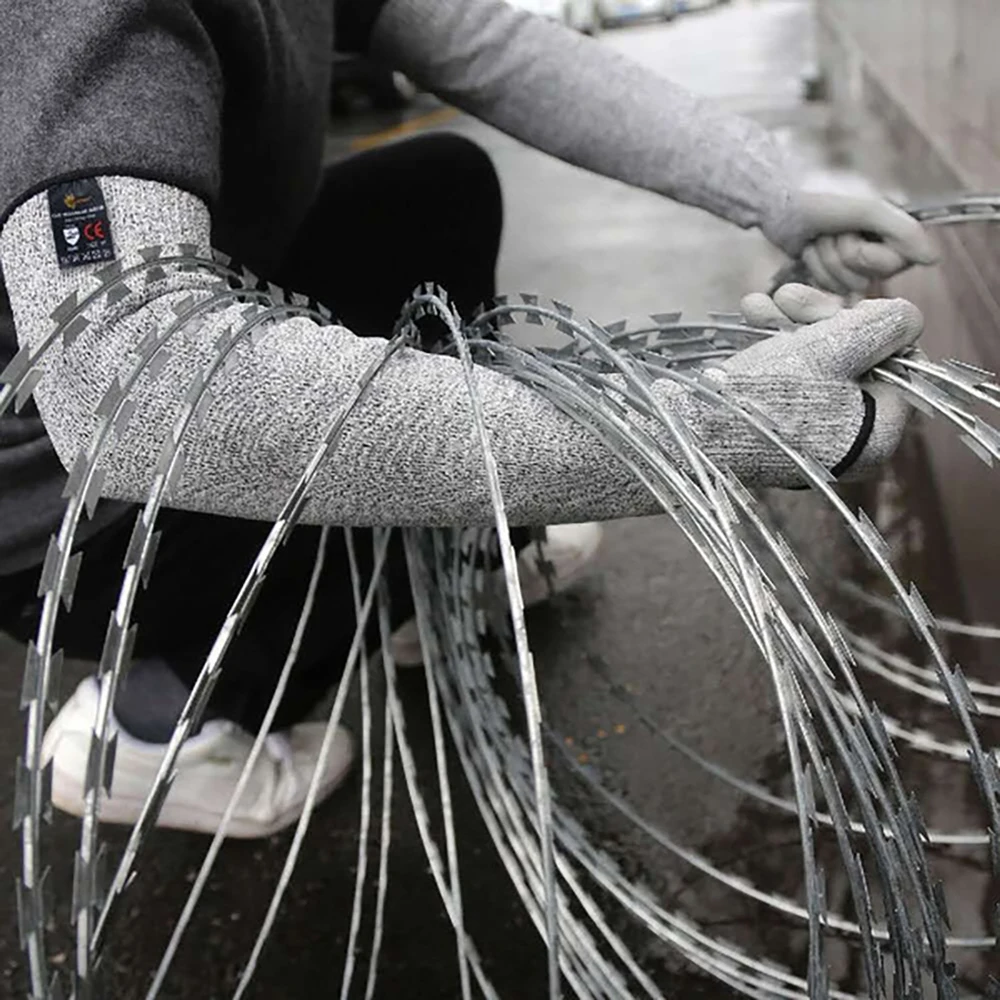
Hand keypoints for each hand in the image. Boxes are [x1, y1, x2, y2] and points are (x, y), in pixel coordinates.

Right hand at [706, 288, 923, 479]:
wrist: (689, 429)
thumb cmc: (766, 395)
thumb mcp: (835, 346)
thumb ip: (886, 325)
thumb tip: (910, 317)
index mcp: (877, 435)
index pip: (899, 367)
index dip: (874, 327)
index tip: (841, 308)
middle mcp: (850, 441)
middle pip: (858, 359)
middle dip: (821, 318)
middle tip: (790, 296)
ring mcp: (811, 434)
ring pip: (819, 359)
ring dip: (790, 322)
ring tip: (760, 305)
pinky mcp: (777, 425)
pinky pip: (790, 375)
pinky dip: (772, 344)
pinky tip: (751, 316)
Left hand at [762, 191, 939, 295]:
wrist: (774, 201)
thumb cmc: (819, 197)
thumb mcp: (866, 209)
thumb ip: (903, 231)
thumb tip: (933, 260)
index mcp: (891, 227)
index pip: (897, 264)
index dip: (868, 256)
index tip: (849, 234)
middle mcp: (877, 245)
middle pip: (870, 278)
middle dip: (841, 257)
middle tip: (827, 234)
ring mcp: (851, 262)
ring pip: (846, 285)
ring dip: (824, 262)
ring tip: (815, 239)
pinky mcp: (829, 272)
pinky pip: (829, 290)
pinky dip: (814, 271)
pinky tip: (807, 251)